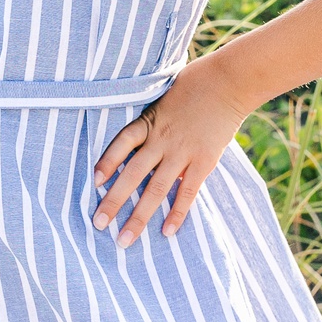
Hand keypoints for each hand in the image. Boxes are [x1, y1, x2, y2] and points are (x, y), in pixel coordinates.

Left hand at [91, 65, 251, 245]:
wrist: (228, 82)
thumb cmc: (195, 84)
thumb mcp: (163, 97)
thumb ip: (151, 121)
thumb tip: (139, 138)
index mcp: (150, 121)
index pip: (121, 143)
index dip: (107, 162)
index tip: (93, 182)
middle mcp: (162, 139)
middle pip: (133, 175)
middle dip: (113, 201)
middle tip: (97, 224)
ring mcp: (183, 152)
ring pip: (155, 190)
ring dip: (138, 217)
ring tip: (125, 240)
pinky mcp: (204, 161)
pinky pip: (187, 192)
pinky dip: (177, 213)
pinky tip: (166, 233)